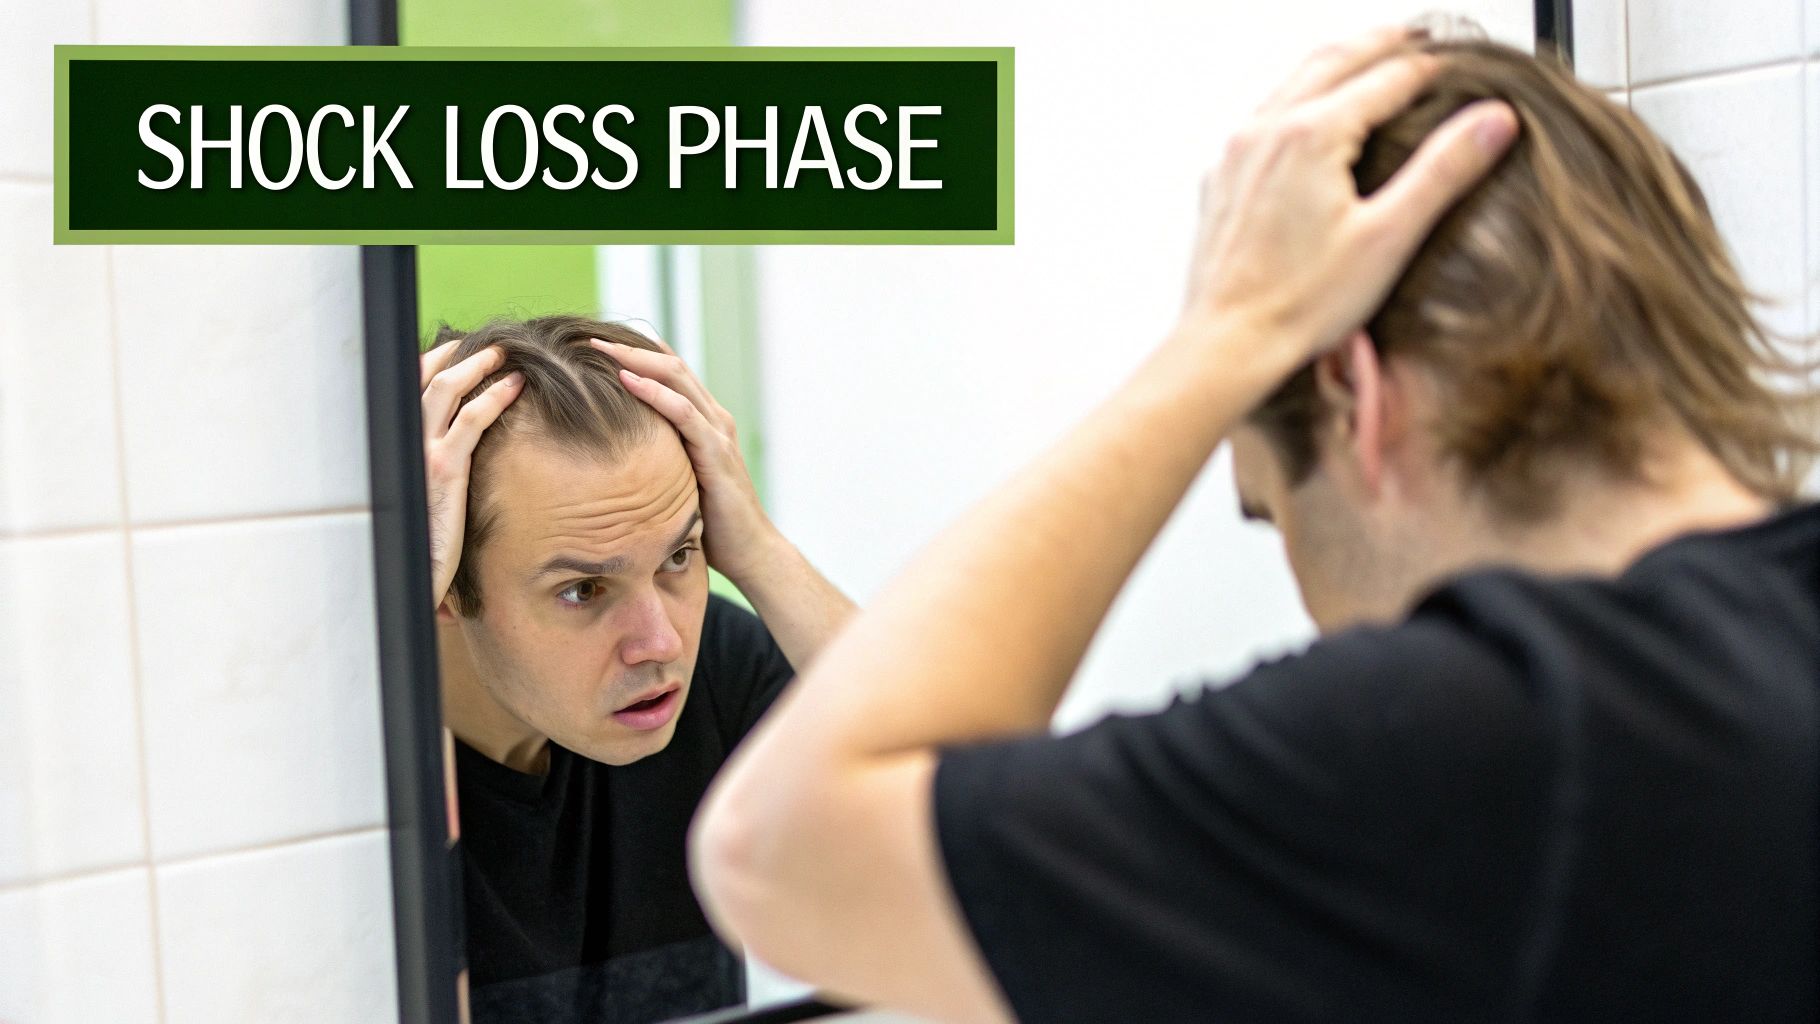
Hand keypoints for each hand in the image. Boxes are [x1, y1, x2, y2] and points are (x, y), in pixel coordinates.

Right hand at [420, 341, 523, 610]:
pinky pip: (471, 420)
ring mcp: (420, 454)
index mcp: (397, 449)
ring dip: (479, 365)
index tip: (461, 355)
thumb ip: (433, 488)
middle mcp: (402, 444)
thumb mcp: (421, 510)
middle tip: (489, 345)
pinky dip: (494, 396)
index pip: (411, 392)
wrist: (407, 581)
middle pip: (424, 379)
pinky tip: (516, 386)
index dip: (434, 367)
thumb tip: (453, 490)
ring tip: (506, 354)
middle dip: (457, 355)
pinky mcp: (443, 469)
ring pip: (447, 389)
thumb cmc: (417, 553)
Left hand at [590, 337, 781, 585]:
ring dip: (636, 360)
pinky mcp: (716, 452)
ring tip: (601, 348)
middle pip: (670, 366)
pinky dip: (654, 393)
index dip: (636, 354)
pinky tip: (626, 380)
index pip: (670, 374)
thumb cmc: (711, 522)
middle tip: (590, 338)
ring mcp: (717, 432)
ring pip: (676, 378)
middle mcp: (713, 418)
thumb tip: (614, 459)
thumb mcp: (678, 481)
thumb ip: (659, 459)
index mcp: (704, 421)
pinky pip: (683, 413)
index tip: (597, 344)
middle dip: (629, 349)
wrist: (750, 551)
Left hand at [1182, 25, 1517, 370]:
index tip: (1462, 69)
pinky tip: (1313, 116)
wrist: (1228, 343)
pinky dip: (1300, 97)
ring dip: (1338, 64)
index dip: (1432, 68)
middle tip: (1420, 40)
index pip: (1388, 77)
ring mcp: (1238, 152)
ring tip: (1373, 61)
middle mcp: (1266, 132)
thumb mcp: (1389, 237)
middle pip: (1335, 60)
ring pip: (1294, 81)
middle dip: (1383, 45)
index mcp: (1310, 136)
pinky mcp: (1222, 177)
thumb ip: (1442, 171)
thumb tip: (1492, 120)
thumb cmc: (1299, 303)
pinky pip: (1264, 115)